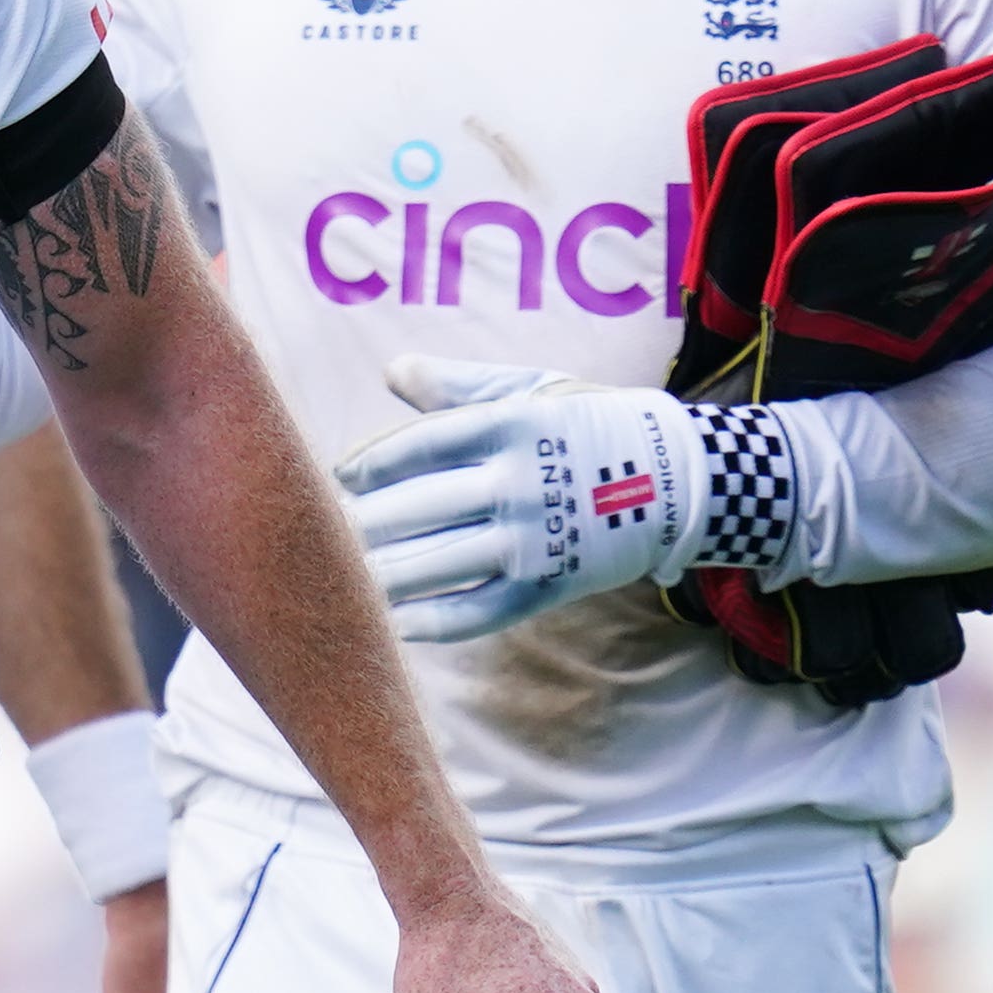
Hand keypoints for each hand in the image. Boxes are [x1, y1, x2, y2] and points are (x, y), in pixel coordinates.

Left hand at [337, 356, 708, 641]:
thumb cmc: (586, 424)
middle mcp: (520, 484)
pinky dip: (433, 621)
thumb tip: (391, 372)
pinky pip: (480, 611)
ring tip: (334, 575)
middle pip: (421, 508)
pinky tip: (388, 620)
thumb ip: (457, 386)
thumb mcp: (529, 390)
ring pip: (441, 562)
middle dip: (362, 521)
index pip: (421, 447)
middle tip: (314, 529)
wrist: (679, 479)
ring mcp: (535, 539)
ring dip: (382, 572)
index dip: (371, 464)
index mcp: (511, 428)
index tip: (337, 478)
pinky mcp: (550, 585)